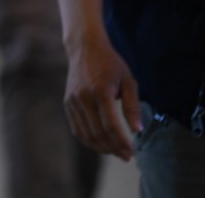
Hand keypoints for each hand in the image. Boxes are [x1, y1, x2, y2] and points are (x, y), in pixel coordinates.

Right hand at [63, 32, 141, 161]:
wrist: (84, 48)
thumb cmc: (110, 64)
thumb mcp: (128, 81)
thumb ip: (132, 106)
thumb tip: (137, 130)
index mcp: (100, 90)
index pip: (110, 124)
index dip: (121, 142)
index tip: (132, 152)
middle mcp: (83, 97)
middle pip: (97, 132)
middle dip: (113, 148)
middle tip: (126, 156)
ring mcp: (72, 100)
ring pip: (85, 134)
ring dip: (100, 147)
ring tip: (115, 152)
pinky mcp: (67, 103)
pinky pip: (76, 128)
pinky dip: (88, 140)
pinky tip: (100, 144)